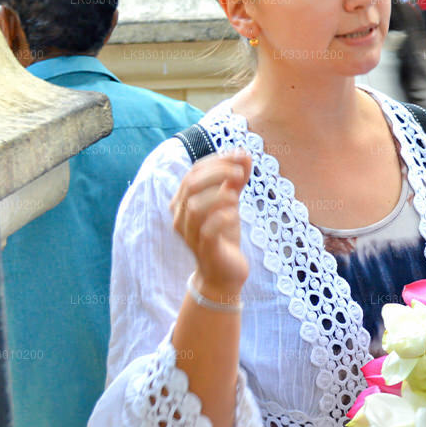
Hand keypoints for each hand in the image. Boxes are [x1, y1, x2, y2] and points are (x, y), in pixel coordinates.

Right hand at [171, 150, 252, 298]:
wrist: (224, 273)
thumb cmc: (223, 234)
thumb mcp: (230, 203)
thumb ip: (235, 180)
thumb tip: (244, 153)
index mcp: (184, 201)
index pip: (194, 172)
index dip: (217, 160)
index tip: (241, 156)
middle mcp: (181, 216)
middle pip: (191, 184)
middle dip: (218, 172)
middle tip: (241, 172)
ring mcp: (191, 234)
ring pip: (194, 207)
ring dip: (218, 195)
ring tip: (237, 196)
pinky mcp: (205, 250)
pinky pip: (208, 231)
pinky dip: (222, 218)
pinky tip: (235, 215)